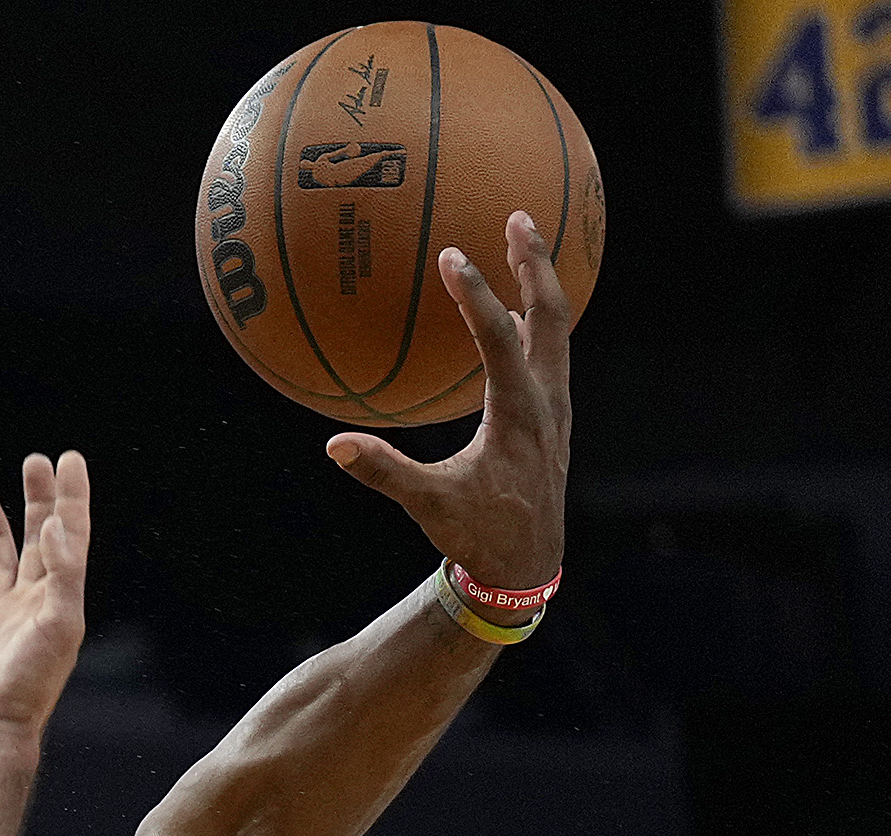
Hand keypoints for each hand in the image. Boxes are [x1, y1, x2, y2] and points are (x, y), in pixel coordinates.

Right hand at [0, 450, 90, 747]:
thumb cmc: (27, 686)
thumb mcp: (58, 625)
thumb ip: (61, 574)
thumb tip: (53, 526)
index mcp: (58, 599)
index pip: (69, 535)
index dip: (71, 496)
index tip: (68, 459)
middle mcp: (29, 605)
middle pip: (36, 539)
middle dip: (37, 499)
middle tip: (34, 462)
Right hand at [324, 212, 571, 590]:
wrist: (526, 565)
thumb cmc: (476, 534)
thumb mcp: (428, 506)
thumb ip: (385, 472)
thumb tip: (333, 446)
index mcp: (518, 413)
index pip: (498, 337)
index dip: (475, 293)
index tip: (452, 254)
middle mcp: (547, 400)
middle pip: (550, 314)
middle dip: (535, 263)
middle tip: (520, 216)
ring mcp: (555, 405)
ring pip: (556, 328)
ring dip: (541, 284)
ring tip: (526, 245)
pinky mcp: (552, 415)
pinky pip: (549, 350)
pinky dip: (537, 319)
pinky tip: (518, 310)